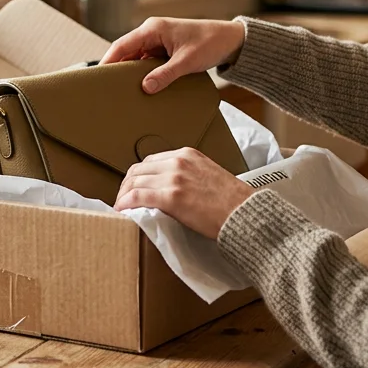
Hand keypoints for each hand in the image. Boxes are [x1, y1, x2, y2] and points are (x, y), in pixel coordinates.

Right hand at [100, 17, 246, 93]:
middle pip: (126, 51)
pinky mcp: (164, 48)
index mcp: (153, 28)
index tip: (98, 76)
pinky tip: (142, 86)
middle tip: (106, 87)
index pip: (122, 45)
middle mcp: (151, 32)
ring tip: (122, 89)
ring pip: (136, 57)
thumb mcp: (187, 62)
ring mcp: (158, 40)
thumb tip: (146, 87)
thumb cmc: (210, 43)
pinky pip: (147, 61)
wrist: (230, 40)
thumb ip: (165, 75)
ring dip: (131, 71)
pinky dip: (143, 72)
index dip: (108, 60)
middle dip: (117, 68)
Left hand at [115, 148, 255, 238]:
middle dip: (126, 185)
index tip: (133, 188)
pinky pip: (138, 197)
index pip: (151, 161)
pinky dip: (126, 204)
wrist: (245, 213)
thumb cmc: (232, 201)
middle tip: (123, 200)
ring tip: (121, 208)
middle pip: (138, 170)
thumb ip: (187, 175)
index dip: (138, 176)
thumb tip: (168, 188)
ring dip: (123, 196)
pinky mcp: (172, 197)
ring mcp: (174, 178)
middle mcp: (178, 161)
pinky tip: (122, 211)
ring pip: (135, 182)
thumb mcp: (208, 176)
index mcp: (187, 154)